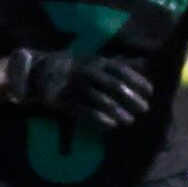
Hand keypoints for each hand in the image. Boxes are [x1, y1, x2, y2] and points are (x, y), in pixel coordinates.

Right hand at [4, 47, 153, 129]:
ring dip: (118, 112)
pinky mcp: (65, 102)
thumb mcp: (91, 60)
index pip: (120, 70)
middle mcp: (86, 72)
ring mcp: (75, 87)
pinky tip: (111, 126)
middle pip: (113, 86)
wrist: (36, 71)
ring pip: (100, 101)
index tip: (151, 92)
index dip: (137, 81)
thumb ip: (113, 66)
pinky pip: (84, 112)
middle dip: (131, 99)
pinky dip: (99, 120)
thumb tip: (142, 66)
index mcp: (95, 61)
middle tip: (144, 109)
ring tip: (130, 121)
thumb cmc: (72, 67)